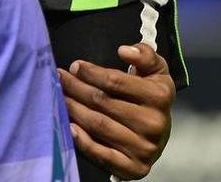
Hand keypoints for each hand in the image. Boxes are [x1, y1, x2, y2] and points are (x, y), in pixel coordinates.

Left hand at [58, 43, 174, 179]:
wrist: (159, 134)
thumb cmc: (151, 97)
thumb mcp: (155, 71)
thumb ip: (144, 55)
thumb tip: (125, 50)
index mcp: (160, 96)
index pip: (116, 82)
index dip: (92, 73)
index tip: (75, 66)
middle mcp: (154, 124)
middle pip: (103, 102)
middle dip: (77, 88)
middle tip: (60, 79)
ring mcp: (144, 148)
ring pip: (99, 125)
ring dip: (74, 110)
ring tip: (60, 98)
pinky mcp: (134, 168)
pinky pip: (102, 154)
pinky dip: (83, 141)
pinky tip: (69, 127)